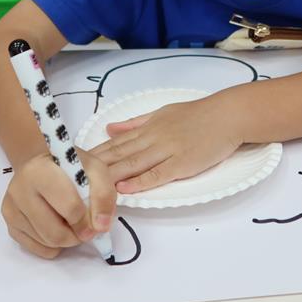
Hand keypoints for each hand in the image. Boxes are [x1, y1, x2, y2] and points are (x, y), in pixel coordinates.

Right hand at [0, 149, 115, 258]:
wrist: (44, 164)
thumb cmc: (72, 167)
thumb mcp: (95, 171)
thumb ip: (104, 195)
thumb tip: (100, 227)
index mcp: (40, 170)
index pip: (69, 207)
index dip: (87, 221)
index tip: (95, 222)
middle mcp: (19, 189)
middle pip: (54, 232)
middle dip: (76, 236)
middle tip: (85, 228)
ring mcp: (10, 208)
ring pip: (45, 242)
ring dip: (65, 240)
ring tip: (71, 223)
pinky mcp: (9, 223)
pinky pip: (35, 248)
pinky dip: (52, 245)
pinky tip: (57, 228)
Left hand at [90, 92, 245, 193]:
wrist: (228, 115)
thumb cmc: (199, 114)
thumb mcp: (163, 112)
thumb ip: (136, 123)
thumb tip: (110, 128)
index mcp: (148, 126)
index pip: (116, 142)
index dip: (95, 154)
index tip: (75, 163)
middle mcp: (154, 137)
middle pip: (119, 154)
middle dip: (95, 167)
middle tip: (73, 178)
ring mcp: (167, 151)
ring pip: (134, 164)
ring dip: (111, 176)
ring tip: (90, 186)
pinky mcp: (182, 163)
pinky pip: (158, 174)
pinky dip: (140, 182)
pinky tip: (124, 189)